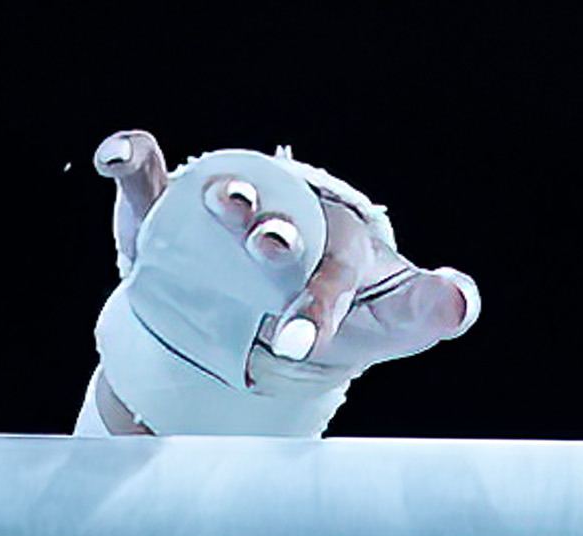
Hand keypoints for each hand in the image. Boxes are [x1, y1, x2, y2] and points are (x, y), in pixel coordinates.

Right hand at [88, 128, 481, 428]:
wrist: (258, 321)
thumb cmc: (334, 316)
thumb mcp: (383, 324)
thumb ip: (422, 311)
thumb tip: (463, 298)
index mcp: (334, 248)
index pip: (338, 264)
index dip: (324, 293)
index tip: (307, 331)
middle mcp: (281, 221)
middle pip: (280, 221)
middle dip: (274, 234)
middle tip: (270, 250)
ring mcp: (225, 215)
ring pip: (222, 195)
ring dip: (223, 197)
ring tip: (223, 203)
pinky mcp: (169, 215)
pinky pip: (146, 176)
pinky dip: (131, 159)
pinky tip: (120, 156)